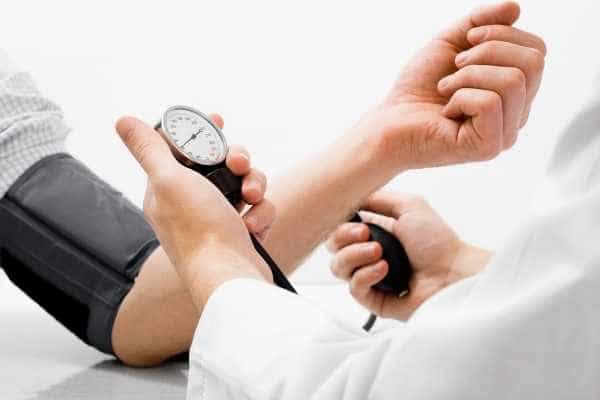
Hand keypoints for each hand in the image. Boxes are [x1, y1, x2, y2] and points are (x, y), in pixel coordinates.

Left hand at [115, 114, 272, 309]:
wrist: (230, 276)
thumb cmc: (198, 232)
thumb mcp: (168, 181)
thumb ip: (149, 149)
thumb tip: (124, 122)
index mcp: (167, 189)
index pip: (182, 149)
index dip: (200, 133)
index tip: (217, 121)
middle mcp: (191, 203)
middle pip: (219, 163)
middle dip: (235, 160)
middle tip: (238, 164)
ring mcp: (217, 218)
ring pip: (243, 183)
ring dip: (253, 185)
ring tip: (251, 199)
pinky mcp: (240, 232)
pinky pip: (258, 208)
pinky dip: (260, 214)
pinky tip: (252, 227)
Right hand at [327, 192, 490, 319]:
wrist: (455, 273)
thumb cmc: (438, 241)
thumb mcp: (409, 205)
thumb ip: (377, 197)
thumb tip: (351, 195)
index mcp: (374, 233)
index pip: (339, 228)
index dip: (340, 224)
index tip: (356, 220)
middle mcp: (368, 255)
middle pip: (333, 248)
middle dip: (344, 238)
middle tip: (367, 234)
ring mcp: (370, 278)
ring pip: (338, 268)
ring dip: (355, 256)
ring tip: (380, 252)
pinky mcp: (374, 300)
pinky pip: (353, 288)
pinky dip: (366, 275)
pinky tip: (384, 269)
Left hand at [355, 1, 545, 170]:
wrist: (389, 122)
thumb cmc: (418, 87)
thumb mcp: (451, 43)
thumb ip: (483, 22)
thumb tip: (515, 8)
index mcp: (515, 91)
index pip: (537, 51)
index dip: (502, 35)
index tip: (466, 43)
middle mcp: (518, 114)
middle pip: (534, 62)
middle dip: (488, 51)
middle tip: (455, 67)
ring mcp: (506, 133)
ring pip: (513, 81)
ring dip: (469, 75)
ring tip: (446, 88)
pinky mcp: (489, 146)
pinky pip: (490, 102)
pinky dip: (460, 97)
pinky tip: (446, 111)